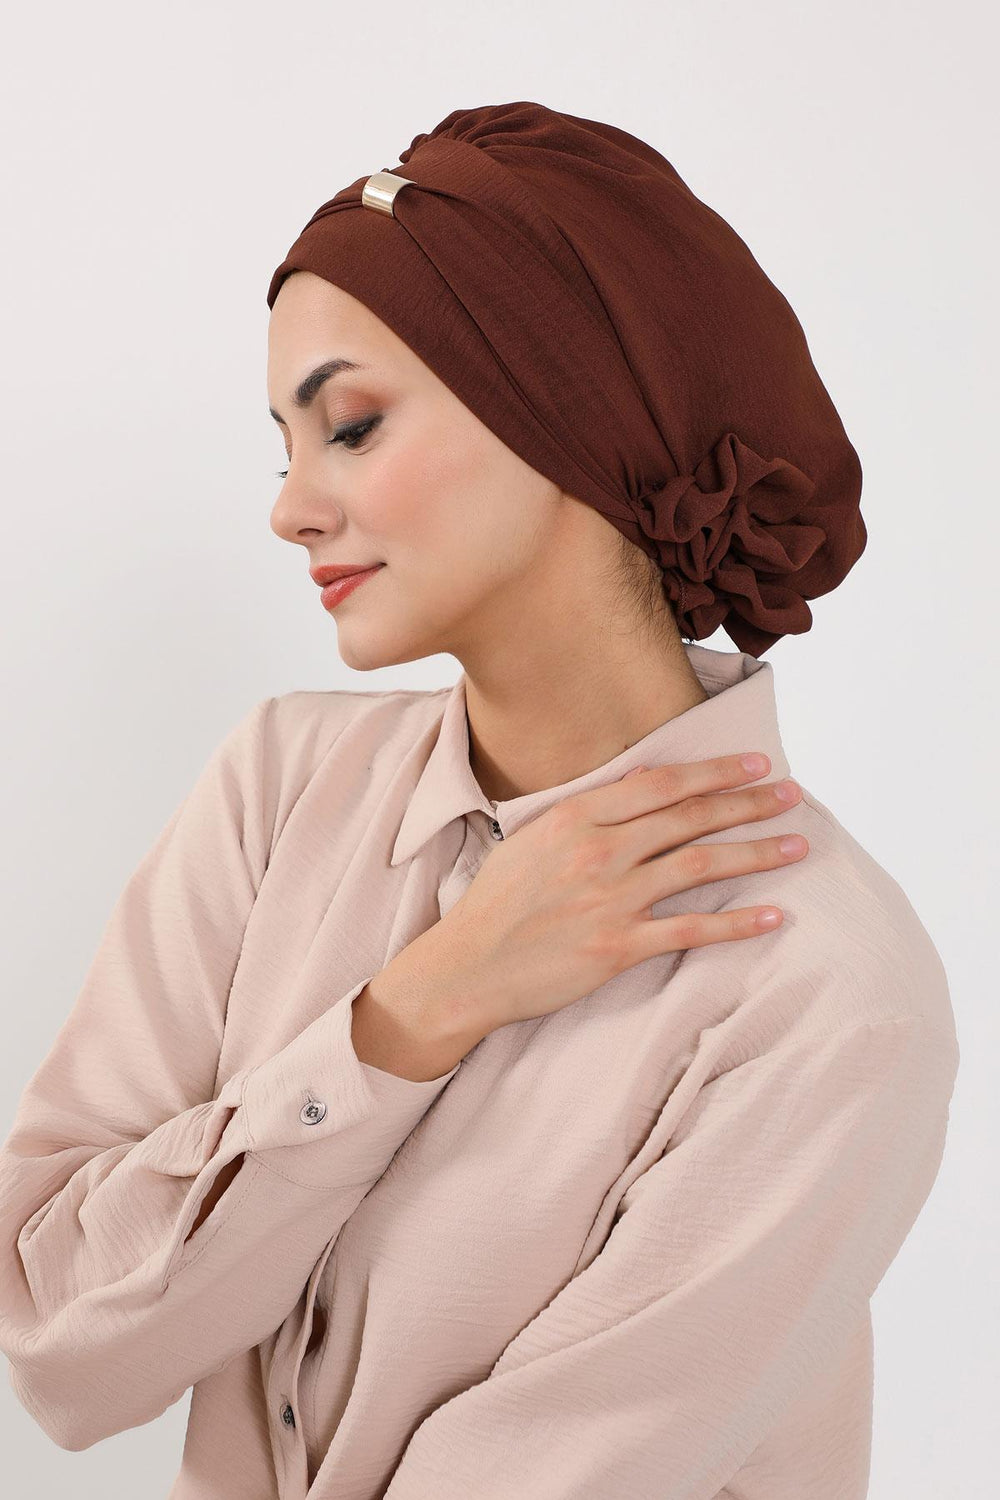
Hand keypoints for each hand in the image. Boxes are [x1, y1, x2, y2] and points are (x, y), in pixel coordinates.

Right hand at [414, 752, 807, 1038]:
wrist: (468, 967)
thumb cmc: (498, 902)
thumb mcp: (533, 839)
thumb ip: (587, 814)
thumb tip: (642, 789)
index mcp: (576, 817)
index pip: (662, 784)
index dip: (715, 771)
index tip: (755, 762)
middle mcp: (599, 851)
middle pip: (691, 817)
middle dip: (749, 802)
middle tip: (792, 793)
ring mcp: (612, 900)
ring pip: (701, 865)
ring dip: (757, 852)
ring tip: (797, 844)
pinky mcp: (620, 947)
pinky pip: (692, 930)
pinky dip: (738, 923)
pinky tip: (774, 916)